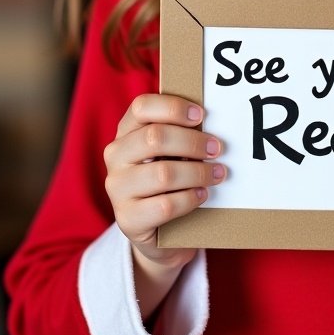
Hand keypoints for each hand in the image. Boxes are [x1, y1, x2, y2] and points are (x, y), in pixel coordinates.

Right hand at [103, 93, 225, 315]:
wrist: (156, 228)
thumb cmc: (168, 177)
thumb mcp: (169, 151)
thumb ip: (180, 132)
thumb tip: (215, 119)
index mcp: (126, 131)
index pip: (141, 107)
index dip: (173, 107)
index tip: (201, 115)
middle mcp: (116, 156)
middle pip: (154, 138)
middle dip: (193, 142)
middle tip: (217, 149)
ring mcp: (117, 188)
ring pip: (163, 173)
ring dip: (198, 172)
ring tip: (217, 174)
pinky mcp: (127, 218)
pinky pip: (165, 205)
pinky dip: (190, 198)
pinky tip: (202, 195)